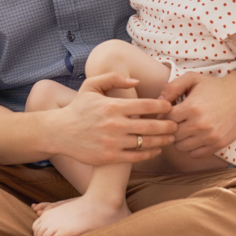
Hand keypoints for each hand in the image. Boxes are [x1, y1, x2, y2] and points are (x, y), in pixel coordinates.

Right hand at [54, 73, 175, 165]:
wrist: (59, 132)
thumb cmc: (78, 108)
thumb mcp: (91, 86)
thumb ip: (113, 78)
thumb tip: (136, 81)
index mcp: (112, 106)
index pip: (146, 105)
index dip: (162, 105)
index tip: (169, 106)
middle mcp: (114, 124)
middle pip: (151, 125)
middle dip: (168, 125)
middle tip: (176, 124)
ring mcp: (113, 142)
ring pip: (147, 142)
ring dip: (162, 140)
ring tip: (170, 138)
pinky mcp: (110, 157)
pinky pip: (137, 156)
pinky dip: (149, 153)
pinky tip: (155, 149)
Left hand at [160, 70, 235, 157]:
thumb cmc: (213, 86)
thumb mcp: (191, 78)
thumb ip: (171, 88)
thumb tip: (158, 102)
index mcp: (192, 107)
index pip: (165, 119)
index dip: (162, 116)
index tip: (165, 113)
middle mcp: (200, 124)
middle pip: (171, 134)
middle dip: (169, 128)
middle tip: (173, 122)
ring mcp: (210, 136)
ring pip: (180, 147)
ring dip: (178, 139)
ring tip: (183, 129)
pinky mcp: (218, 144)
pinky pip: (195, 154)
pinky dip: (191, 147)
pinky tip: (193, 136)